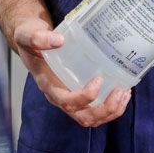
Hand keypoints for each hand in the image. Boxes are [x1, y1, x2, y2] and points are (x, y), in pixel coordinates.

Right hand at [10, 17, 130, 126]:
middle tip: (120, 92)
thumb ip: (38, 38)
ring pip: (91, 117)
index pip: (66, 102)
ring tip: (125, 93)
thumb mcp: (28, 35)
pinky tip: (123, 92)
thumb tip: (58, 40)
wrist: (32, 39)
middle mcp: (59, 96)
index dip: (84, 97)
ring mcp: (70, 97)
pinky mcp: (79, 93)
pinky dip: (111, 106)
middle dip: (103, 110)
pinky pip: (95, 109)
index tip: (98, 79)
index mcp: (48, 85)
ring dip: (111, 111)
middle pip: (82, 117)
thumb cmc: (30, 39)